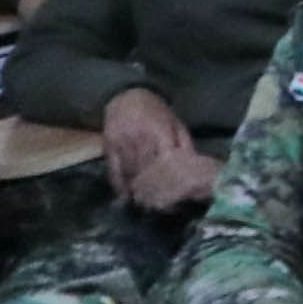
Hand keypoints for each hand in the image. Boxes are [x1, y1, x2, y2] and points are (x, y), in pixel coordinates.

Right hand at [99, 88, 213, 213]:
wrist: (126, 97)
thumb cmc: (156, 112)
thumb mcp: (175, 123)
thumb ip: (184, 143)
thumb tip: (193, 164)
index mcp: (160, 133)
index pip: (166, 161)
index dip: (170, 179)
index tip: (175, 195)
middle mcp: (140, 139)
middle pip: (147, 169)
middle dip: (153, 188)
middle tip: (159, 206)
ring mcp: (123, 144)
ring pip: (130, 171)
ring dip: (137, 189)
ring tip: (144, 205)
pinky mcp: (109, 147)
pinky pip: (113, 170)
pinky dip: (119, 184)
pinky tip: (125, 196)